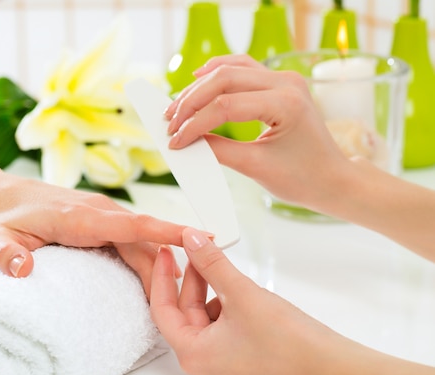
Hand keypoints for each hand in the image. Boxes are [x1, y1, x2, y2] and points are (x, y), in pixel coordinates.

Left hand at [0, 166, 184, 291]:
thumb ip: (4, 254)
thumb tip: (22, 268)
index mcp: (79, 217)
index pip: (133, 225)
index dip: (169, 232)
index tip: (202, 238)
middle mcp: (97, 212)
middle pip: (146, 241)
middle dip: (168, 269)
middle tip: (181, 304)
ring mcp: (101, 214)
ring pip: (142, 240)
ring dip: (161, 264)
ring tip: (174, 296)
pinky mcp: (100, 220)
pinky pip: (132, 238)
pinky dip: (148, 257)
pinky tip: (154, 278)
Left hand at [150, 227, 332, 374]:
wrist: (330, 365)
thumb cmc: (288, 340)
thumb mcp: (240, 292)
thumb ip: (210, 263)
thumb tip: (190, 239)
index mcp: (193, 355)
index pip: (163, 310)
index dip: (162, 276)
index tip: (165, 252)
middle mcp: (201, 366)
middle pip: (184, 313)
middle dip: (191, 279)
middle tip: (195, 249)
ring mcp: (219, 367)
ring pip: (203, 319)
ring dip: (208, 290)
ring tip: (217, 264)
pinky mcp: (236, 362)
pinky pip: (219, 328)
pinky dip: (223, 305)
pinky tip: (234, 288)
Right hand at [164, 54, 351, 209]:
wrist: (331, 179)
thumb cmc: (302, 178)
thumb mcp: (255, 167)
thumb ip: (217, 150)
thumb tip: (186, 141)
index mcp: (286, 104)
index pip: (225, 106)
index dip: (194, 123)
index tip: (174, 141)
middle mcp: (286, 83)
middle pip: (224, 79)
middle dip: (191, 102)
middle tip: (169, 122)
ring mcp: (284, 79)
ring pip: (230, 69)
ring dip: (200, 86)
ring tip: (177, 106)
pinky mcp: (279, 83)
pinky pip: (243, 67)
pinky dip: (218, 72)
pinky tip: (198, 78)